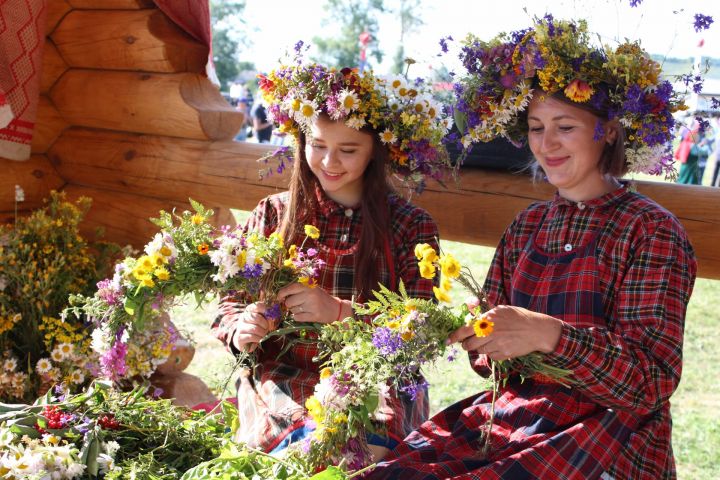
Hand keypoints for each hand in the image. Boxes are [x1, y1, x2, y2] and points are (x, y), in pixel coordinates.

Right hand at [228, 302, 273, 352]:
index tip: (269, 314)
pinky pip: (252, 337)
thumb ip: (267, 316)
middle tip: (267, 328)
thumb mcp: (262, 320)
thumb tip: (273, 315)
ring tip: (264, 334)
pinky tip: (259, 339)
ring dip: (263, 333)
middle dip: (265, 324)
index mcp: (249, 311)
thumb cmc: (256, 328)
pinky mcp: (240, 337)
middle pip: (256, 317)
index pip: (257, 306)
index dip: (265, 309)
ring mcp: (240, 327)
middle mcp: (243, 318)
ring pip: (255, 329)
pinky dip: (258, 339)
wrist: (245, 341)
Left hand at [276, 283, 342, 323]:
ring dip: (295, 311)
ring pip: (293, 310)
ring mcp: (313, 306)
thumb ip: (299, 289)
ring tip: (304, 309)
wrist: (336, 309)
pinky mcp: (314, 316)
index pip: (290, 288)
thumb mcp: (312, 289)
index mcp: (309, 286)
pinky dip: (298, 317)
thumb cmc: (321, 298)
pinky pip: (297, 318)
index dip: (281, 293)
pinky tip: (305, 315)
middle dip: (289, 305)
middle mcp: (310, 295)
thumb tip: (281, 295)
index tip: (279, 298)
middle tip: (296, 305)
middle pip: (289, 302)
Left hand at [447, 305, 562, 360]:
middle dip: (467, 345)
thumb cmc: (517, 317)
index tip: (447, 341)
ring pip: (480, 351)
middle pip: (469, 345)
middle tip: (471, 342)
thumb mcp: (500, 309)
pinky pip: (491, 357)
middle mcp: (489, 333)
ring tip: (491, 340)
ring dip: (481, 348)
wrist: (536, 329)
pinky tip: (500, 346)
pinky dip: (492, 353)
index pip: (464, 331)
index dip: (454, 337)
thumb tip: (468, 308)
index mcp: (486, 320)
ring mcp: (497, 345)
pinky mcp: (504, 355)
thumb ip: (483, 312)